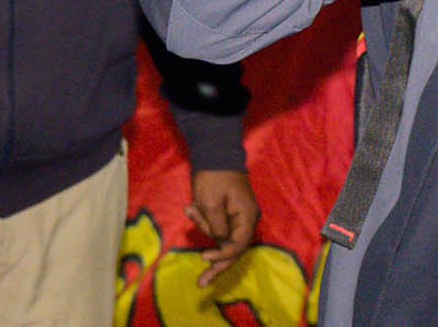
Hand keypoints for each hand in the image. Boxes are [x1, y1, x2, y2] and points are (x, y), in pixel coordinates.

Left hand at [187, 168, 260, 285]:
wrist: (215, 153)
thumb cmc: (214, 178)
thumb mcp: (211, 203)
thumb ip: (217, 227)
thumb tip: (220, 242)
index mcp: (246, 216)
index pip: (238, 245)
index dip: (222, 255)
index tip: (203, 257)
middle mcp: (246, 219)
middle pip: (233, 249)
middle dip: (216, 264)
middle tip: (201, 283)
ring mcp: (238, 216)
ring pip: (220, 237)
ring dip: (202, 226)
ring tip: (191, 208)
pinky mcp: (228, 213)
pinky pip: (215, 225)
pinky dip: (202, 220)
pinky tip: (191, 208)